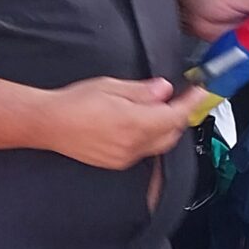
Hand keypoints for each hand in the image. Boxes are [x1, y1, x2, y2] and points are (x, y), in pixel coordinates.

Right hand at [39, 75, 194, 167]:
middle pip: (171, 134)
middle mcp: (133, 145)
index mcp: (134, 123)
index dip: (191, 103)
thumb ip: (142, 91)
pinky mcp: (116, 163)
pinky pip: (143, 152)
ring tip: (161, 110)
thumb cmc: (74, 102)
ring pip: (159, 145)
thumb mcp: (110, 86)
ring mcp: (125, 157)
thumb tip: (164, 90)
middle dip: (180, 116)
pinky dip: (150, 138)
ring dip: (165, 128)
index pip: (175, 116)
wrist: (48, 124)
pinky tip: (142, 125)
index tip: (200, 92)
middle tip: (183, 99)